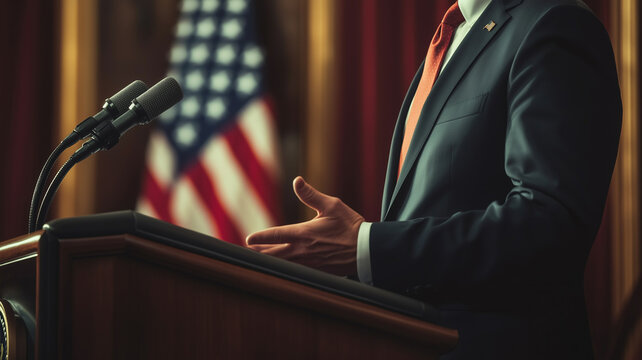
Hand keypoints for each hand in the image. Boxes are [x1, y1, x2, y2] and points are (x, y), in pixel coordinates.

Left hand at [246, 176, 363, 275]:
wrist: (366, 250)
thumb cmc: (350, 225)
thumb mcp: (332, 205)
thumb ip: (311, 195)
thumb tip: (297, 181)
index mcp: (304, 233)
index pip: (276, 235)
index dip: (260, 237)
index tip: (248, 239)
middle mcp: (303, 250)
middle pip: (273, 254)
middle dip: (258, 253)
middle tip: (245, 253)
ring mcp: (308, 263)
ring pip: (282, 264)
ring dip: (268, 261)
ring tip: (257, 259)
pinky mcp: (315, 270)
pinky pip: (293, 270)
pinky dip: (283, 268)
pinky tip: (278, 267)